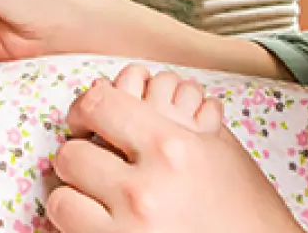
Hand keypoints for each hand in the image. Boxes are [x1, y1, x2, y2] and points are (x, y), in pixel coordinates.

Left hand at [48, 65, 302, 232]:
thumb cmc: (246, 209)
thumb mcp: (218, 150)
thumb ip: (173, 116)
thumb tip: (125, 88)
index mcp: (171, 149)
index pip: (98, 104)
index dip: (84, 109)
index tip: (85, 121)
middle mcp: (144, 191)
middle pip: (70, 156)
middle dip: (78, 161)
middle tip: (92, 170)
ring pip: (61, 202)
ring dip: (73, 200)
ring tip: (93, 204)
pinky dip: (73, 230)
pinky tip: (94, 226)